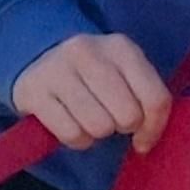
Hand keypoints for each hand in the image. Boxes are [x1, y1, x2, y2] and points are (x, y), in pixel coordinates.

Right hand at [12, 32, 171, 154]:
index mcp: (120, 47)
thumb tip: (146, 141)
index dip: (154, 128)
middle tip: (110, 117)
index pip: (155, 98)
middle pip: (128, 116)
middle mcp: (88, 51)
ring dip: (97, 133)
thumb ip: (146, 100)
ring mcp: (58, 69)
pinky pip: (72, 134)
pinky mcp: (34, 92)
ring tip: (89, 118)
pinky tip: (72, 124)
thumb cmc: (94, 76)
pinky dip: (76, 139)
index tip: (143, 139)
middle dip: (122, 126)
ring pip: (99, 127)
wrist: (39, 60)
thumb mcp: (124, 74)